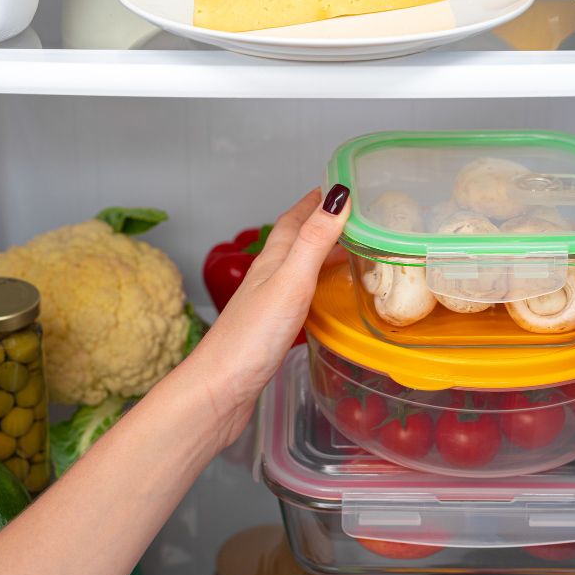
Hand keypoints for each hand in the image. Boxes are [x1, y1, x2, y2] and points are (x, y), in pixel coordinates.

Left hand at [186, 187, 350, 448]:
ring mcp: (268, 305)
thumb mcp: (290, 281)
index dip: (316, 200)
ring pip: (299, 270)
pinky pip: (300, 298)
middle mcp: (267, 278)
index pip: (295, 219)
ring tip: (351, 253)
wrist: (219, 389)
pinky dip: (318, 289)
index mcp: (272, 261)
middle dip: (323, 224)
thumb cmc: (251, 338)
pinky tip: (326, 300)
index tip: (340, 185)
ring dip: (322, 256)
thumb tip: (338, 196)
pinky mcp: (271, 331)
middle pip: (297, 242)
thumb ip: (314, 240)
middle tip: (355, 217)